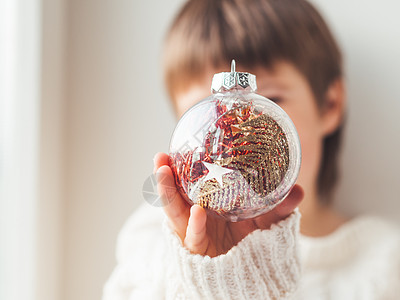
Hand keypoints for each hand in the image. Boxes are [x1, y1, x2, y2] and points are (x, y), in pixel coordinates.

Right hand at [154, 152, 302, 257]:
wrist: (250, 273)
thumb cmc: (251, 242)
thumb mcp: (265, 221)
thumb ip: (279, 207)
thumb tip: (297, 190)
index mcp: (207, 202)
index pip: (189, 181)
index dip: (180, 165)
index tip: (174, 147)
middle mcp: (195, 214)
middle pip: (175, 193)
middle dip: (165, 175)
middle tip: (160, 157)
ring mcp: (193, 231)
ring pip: (174, 211)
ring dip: (166, 192)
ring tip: (163, 172)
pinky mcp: (197, 249)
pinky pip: (193, 236)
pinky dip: (194, 225)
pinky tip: (197, 212)